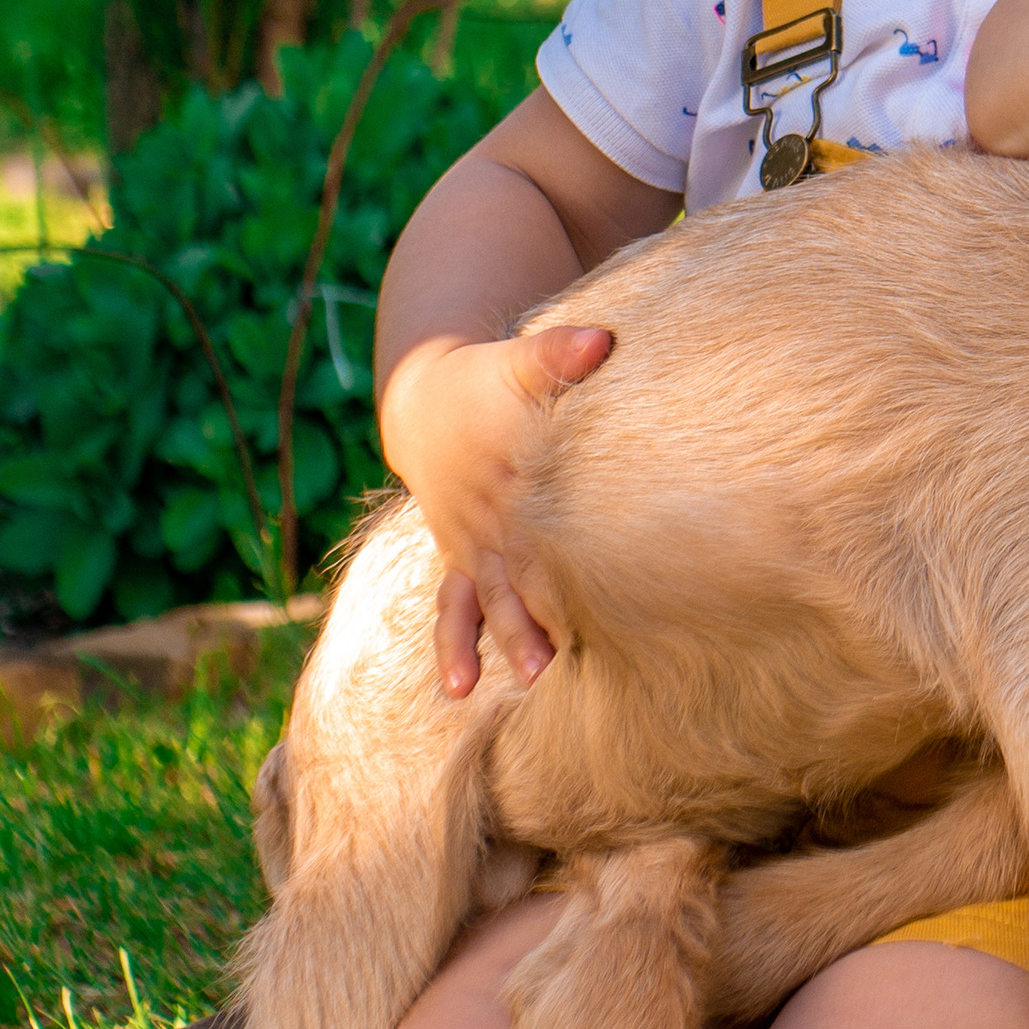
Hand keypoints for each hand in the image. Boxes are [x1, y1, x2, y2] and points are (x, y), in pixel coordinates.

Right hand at [378, 321, 614, 697]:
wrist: (425, 401)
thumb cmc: (488, 381)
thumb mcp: (516, 358)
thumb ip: (558, 351)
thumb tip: (603, 340)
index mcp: (512, 469)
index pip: (543, 517)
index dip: (564, 553)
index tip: (595, 591)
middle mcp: (489, 514)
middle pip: (517, 569)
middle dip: (536, 612)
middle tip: (557, 660)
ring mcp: (472, 542)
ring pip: (486, 596)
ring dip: (505, 636)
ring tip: (530, 676)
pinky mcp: (462, 558)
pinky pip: (452, 606)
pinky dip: (455, 643)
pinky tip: (461, 688)